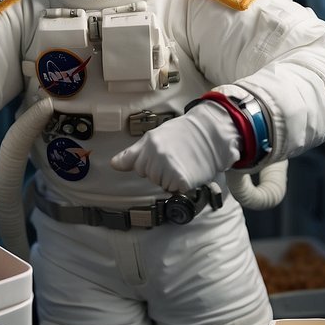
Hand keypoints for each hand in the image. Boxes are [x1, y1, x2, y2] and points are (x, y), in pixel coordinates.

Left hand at [110, 101, 238, 191]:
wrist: (211, 133)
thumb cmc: (183, 133)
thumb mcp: (155, 136)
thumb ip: (133, 153)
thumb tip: (113, 164)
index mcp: (149, 144)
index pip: (137, 166)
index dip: (148, 162)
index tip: (160, 155)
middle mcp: (157, 157)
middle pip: (149, 176)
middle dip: (160, 170)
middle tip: (175, 157)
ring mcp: (169, 169)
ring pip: (162, 184)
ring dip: (171, 178)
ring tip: (183, 162)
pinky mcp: (182, 181)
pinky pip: (174, 190)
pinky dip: (181, 185)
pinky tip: (189, 171)